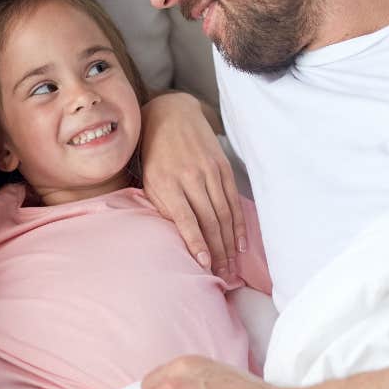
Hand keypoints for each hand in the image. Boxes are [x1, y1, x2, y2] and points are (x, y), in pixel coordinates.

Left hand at [140, 92, 246, 281]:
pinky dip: (239, 223)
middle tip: (222, 274)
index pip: (185, 219)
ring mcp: (209, 171)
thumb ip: (160, 206)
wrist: (171, 114)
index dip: (196, 243)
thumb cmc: (154, 154)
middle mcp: (190, 177)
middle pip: (209, 220)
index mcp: (166, 182)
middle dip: (217, 251)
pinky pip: (233, 200)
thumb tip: (176, 238)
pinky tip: (240, 242)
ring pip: (224, 213)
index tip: (204, 265)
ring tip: (231, 265)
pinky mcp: (222, 166)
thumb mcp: (148, 179)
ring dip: (229, 243)